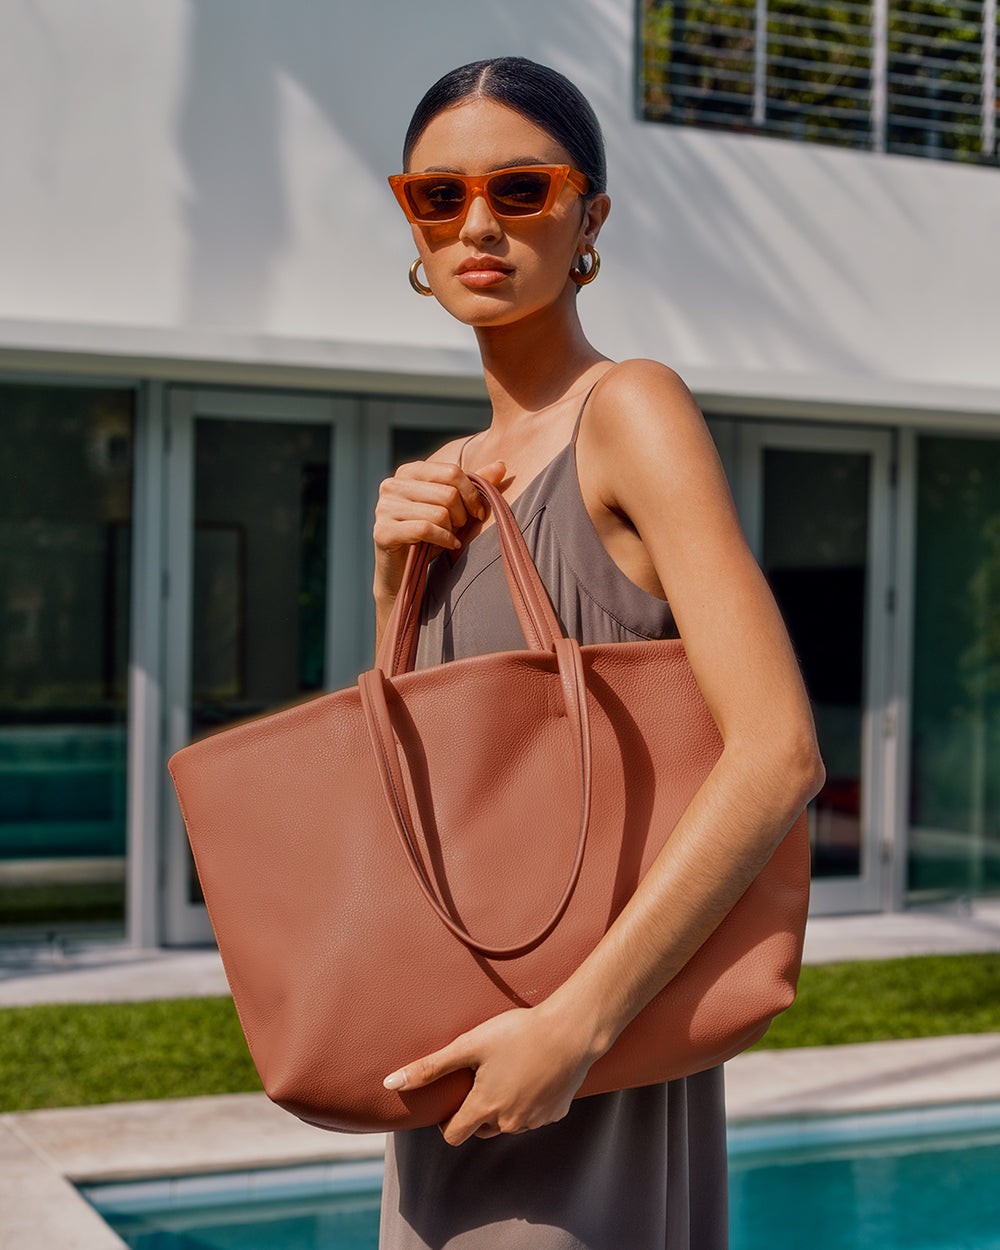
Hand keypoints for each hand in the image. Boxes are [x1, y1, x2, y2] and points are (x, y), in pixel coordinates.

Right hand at [373, 458, 505, 608]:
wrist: (405, 572)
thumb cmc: (431, 536)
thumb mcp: (455, 508)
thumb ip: (475, 485)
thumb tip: (502, 464)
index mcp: (409, 471)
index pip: (452, 472)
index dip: (472, 494)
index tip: (479, 513)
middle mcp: (392, 485)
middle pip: (447, 494)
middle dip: (462, 516)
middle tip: (459, 529)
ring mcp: (383, 507)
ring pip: (439, 513)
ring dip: (452, 530)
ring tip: (449, 537)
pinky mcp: (382, 531)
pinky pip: (426, 529)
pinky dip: (444, 540)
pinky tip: (449, 545)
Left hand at [383, 1004, 596, 1146]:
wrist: (571, 1031)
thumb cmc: (517, 1033)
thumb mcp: (469, 1045)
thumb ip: (430, 1067)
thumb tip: (390, 1083)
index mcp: (484, 1108)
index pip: (453, 1135)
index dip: (447, 1121)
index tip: (452, 1098)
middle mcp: (509, 1123)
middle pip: (480, 1129)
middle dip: (476, 1110)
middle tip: (482, 1076)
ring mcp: (534, 1121)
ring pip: (508, 1123)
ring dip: (503, 1106)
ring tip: (509, 1070)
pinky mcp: (555, 1114)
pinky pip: (533, 1114)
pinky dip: (529, 1100)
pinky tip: (533, 1073)